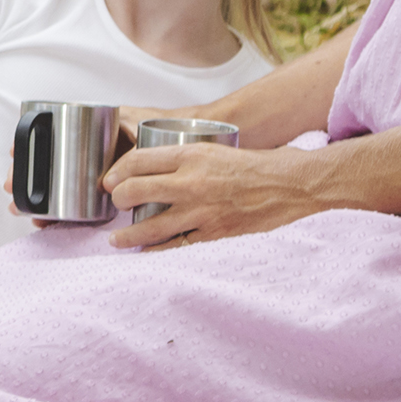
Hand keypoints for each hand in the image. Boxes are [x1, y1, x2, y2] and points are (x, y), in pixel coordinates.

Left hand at [100, 138, 329, 251]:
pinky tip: (145, 252)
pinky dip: (156, 251)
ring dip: (128, 235)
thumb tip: (152, 171)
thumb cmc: (254, 166)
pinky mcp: (213, 233)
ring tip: (117, 239)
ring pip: (150, 226)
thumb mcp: (214, 150)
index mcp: (191, 155)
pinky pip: (175, 246)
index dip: (117, 171)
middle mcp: (191, 181)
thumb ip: (184, 159)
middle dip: (117, 199)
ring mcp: (201, 210)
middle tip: (115, 204)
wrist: (290, 184)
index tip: (110, 180)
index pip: (138, 160)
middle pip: (135, 190)